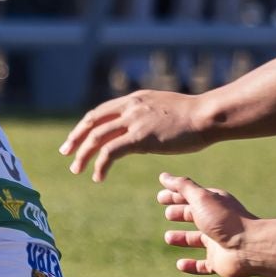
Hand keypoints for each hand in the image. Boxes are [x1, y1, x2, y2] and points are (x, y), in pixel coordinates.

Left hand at [61, 90, 210, 181]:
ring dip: (83, 155)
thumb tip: (137, 136)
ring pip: (96, 138)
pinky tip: (98, 176)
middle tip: (65, 153)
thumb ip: (146, 120)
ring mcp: (134, 121)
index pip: (100, 112)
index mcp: (135, 100)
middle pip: (92, 122)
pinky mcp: (140, 137)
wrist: (209, 116)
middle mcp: (130, 107)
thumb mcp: (164, 112)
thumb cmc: (194, 118)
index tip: (75, 139)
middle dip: (75, 138)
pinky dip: (100, 165)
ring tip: (77, 169)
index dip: (85, 126)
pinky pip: (110, 152)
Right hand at [158, 172, 256, 276]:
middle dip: (181, 213)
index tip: (160, 197)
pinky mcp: (218, 262)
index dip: (176, 196)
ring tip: (168, 237)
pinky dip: (191, 266)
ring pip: (197, 240)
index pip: (193, 197)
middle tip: (168, 214)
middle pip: (196, 216)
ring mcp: (218, 242)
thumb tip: (164, 176)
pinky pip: (203, 265)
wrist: (248, 247)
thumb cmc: (224, 220)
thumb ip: (182, 187)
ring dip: (183, 238)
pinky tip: (180, 265)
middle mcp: (217, 222)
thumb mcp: (201, 198)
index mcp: (214, 204)